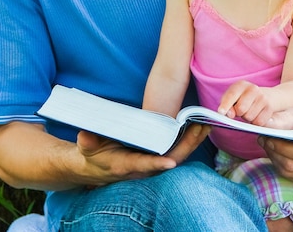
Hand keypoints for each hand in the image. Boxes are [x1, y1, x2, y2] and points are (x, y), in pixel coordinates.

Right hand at [77, 123, 209, 185]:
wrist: (95, 167)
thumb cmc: (93, 154)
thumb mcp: (87, 147)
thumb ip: (88, 142)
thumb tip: (85, 135)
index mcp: (126, 165)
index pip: (144, 165)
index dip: (156, 165)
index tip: (169, 163)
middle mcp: (143, 167)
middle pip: (170, 159)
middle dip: (187, 145)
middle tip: (201, 127)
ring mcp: (152, 164)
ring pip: (177, 154)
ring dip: (192, 141)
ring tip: (206, 123)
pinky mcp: (156, 158)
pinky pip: (176, 151)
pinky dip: (188, 140)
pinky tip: (198, 128)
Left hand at [218, 80, 272, 125]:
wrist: (266, 96)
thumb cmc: (244, 98)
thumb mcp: (234, 97)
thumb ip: (228, 105)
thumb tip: (228, 114)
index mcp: (241, 84)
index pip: (232, 95)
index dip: (226, 104)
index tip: (221, 112)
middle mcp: (253, 89)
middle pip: (240, 109)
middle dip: (238, 113)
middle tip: (241, 110)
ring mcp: (263, 98)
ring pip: (249, 117)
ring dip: (247, 118)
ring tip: (249, 111)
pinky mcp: (269, 108)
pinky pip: (258, 122)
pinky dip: (255, 122)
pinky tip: (256, 114)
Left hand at [257, 106, 292, 183]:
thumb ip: (282, 119)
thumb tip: (263, 125)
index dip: (282, 148)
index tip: (268, 138)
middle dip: (274, 153)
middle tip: (262, 139)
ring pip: (290, 172)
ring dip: (274, 159)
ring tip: (267, 144)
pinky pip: (291, 176)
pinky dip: (279, 164)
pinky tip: (276, 152)